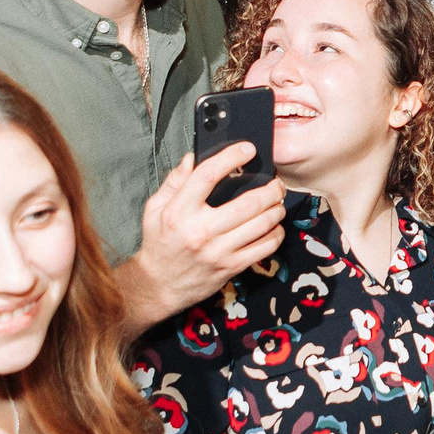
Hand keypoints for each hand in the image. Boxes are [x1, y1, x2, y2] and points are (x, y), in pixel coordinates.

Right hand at [117, 143, 287, 326]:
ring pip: (261, 225)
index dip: (231, 157)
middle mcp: (200, 231)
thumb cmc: (159, 242)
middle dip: (270, 189)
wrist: (159, 285)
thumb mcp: (155, 209)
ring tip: (277, 201)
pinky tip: (274, 225)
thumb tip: (193, 156)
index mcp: (179, 212)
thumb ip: (175, 181)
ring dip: (276, 209)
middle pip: (247, 203)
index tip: (248, 149)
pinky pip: (264, 248)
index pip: (208, 176)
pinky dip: (276, 233)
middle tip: (276, 182)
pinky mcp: (231, 267)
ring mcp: (218, 251)